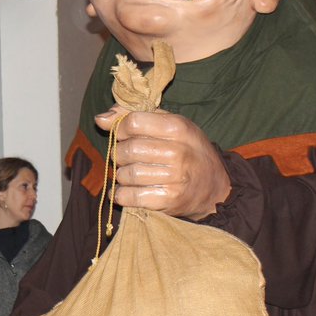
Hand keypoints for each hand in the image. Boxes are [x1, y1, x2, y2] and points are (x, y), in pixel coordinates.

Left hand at [93, 107, 230, 220]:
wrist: (215, 187)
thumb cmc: (188, 150)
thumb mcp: (171, 125)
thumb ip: (135, 116)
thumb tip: (100, 119)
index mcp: (178, 128)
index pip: (133, 122)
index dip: (120, 129)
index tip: (123, 136)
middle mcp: (177, 152)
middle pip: (128, 150)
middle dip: (119, 154)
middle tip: (125, 158)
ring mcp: (174, 178)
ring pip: (126, 174)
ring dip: (121, 176)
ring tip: (130, 175)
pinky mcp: (168, 200)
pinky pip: (130, 197)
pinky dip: (121, 195)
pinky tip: (125, 191)